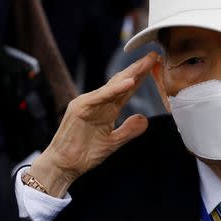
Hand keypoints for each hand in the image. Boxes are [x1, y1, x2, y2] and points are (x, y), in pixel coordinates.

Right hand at [29, 52, 157, 196]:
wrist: (65, 165)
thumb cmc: (84, 153)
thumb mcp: (113, 142)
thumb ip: (128, 131)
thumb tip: (144, 119)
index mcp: (106, 109)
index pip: (126, 90)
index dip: (140, 78)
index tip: (156, 67)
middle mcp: (98, 102)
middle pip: (121, 82)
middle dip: (138, 69)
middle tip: (154, 55)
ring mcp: (88, 103)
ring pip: (112, 85)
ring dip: (130, 73)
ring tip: (145, 63)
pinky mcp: (80, 108)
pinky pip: (101, 96)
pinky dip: (115, 89)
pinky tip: (129, 82)